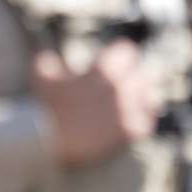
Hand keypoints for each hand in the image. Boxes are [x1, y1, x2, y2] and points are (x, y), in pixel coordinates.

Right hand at [32, 39, 160, 166]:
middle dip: (132, 78)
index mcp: (103, 71)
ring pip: (151, 98)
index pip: (126, 52)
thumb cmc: (46, 105)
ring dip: (143, 99)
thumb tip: (48, 55)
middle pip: (141, 75)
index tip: (114, 60)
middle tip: (123, 84)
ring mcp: (126, 110)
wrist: (49, 139)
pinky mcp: (129, 131)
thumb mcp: (41, 76)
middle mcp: (120, 88)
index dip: (120, 55)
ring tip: (136, 103)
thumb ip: (48, 62)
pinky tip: (136, 123)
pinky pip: (147, 123)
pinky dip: (142, 121)